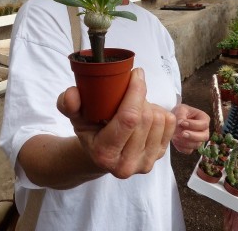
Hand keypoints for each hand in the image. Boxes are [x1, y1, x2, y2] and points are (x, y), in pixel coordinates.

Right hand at [57, 68, 176, 178]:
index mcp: (105, 154)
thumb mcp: (75, 116)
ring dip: (149, 105)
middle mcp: (127, 164)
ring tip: (134, 107)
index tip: (136, 73)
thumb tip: (71, 94)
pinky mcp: (159, 157)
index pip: (129, 118)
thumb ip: (68, 104)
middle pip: (146, 117)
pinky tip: (146, 116)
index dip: (136, 91)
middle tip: (129, 93)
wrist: (102, 154)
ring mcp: (146, 163)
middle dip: (140, 97)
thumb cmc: (90, 131)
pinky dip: (160, 113)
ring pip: (160, 119)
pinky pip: (170, 123)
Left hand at [171, 104, 209, 153]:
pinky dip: (181, 147)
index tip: (182, 123)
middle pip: (204, 137)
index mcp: (204, 119)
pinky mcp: (191, 146)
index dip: (194, 125)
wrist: (174, 120)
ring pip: (196, 145)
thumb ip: (181, 115)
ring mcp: (198, 140)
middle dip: (192, 136)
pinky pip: (188, 151)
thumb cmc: (180, 112)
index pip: (204, 124)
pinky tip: (175, 141)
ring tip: (175, 136)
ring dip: (185, 142)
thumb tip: (181, 122)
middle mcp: (204, 130)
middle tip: (182, 133)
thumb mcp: (180, 109)